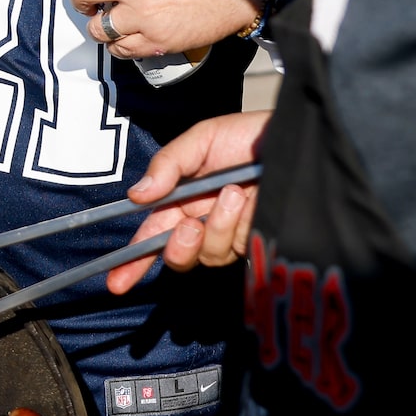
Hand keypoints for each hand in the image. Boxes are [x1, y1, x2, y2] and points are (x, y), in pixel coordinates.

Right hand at [105, 110, 270, 293]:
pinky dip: (243, 224)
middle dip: (179, 248)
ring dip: (219, 225)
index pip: (152, 236)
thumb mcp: (202, 139)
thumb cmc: (251, 134)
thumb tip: (137, 195)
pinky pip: (243, 248)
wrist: (298, 138)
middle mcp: (206, 222)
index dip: (133, 262)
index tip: (116, 281)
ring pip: (212, 254)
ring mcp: (234, 234)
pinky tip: (252, 201)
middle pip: (180, 257)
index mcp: (184, 201)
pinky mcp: (260, 240)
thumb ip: (168, 164)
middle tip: (190, 227)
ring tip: (234, 192)